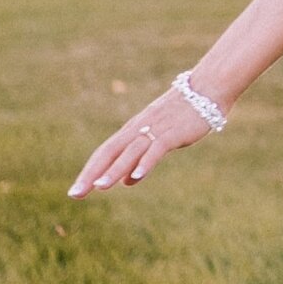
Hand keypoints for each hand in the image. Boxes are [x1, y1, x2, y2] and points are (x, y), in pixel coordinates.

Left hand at [70, 81, 221, 197]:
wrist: (207, 89)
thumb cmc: (182, 114)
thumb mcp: (158, 139)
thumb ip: (140, 159)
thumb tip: (126, 182)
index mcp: (132, 131)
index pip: (105, 153)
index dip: (89, 171)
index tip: (76, 191)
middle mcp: (138, 129)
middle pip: (109, 152)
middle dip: (92, 174)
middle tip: (75, 194)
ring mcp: (155, 130)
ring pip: (129, 152)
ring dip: (114, 170)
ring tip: (99, 187)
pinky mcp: (172, 133)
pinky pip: (156, 149)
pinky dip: (145, 162)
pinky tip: (136, 177)